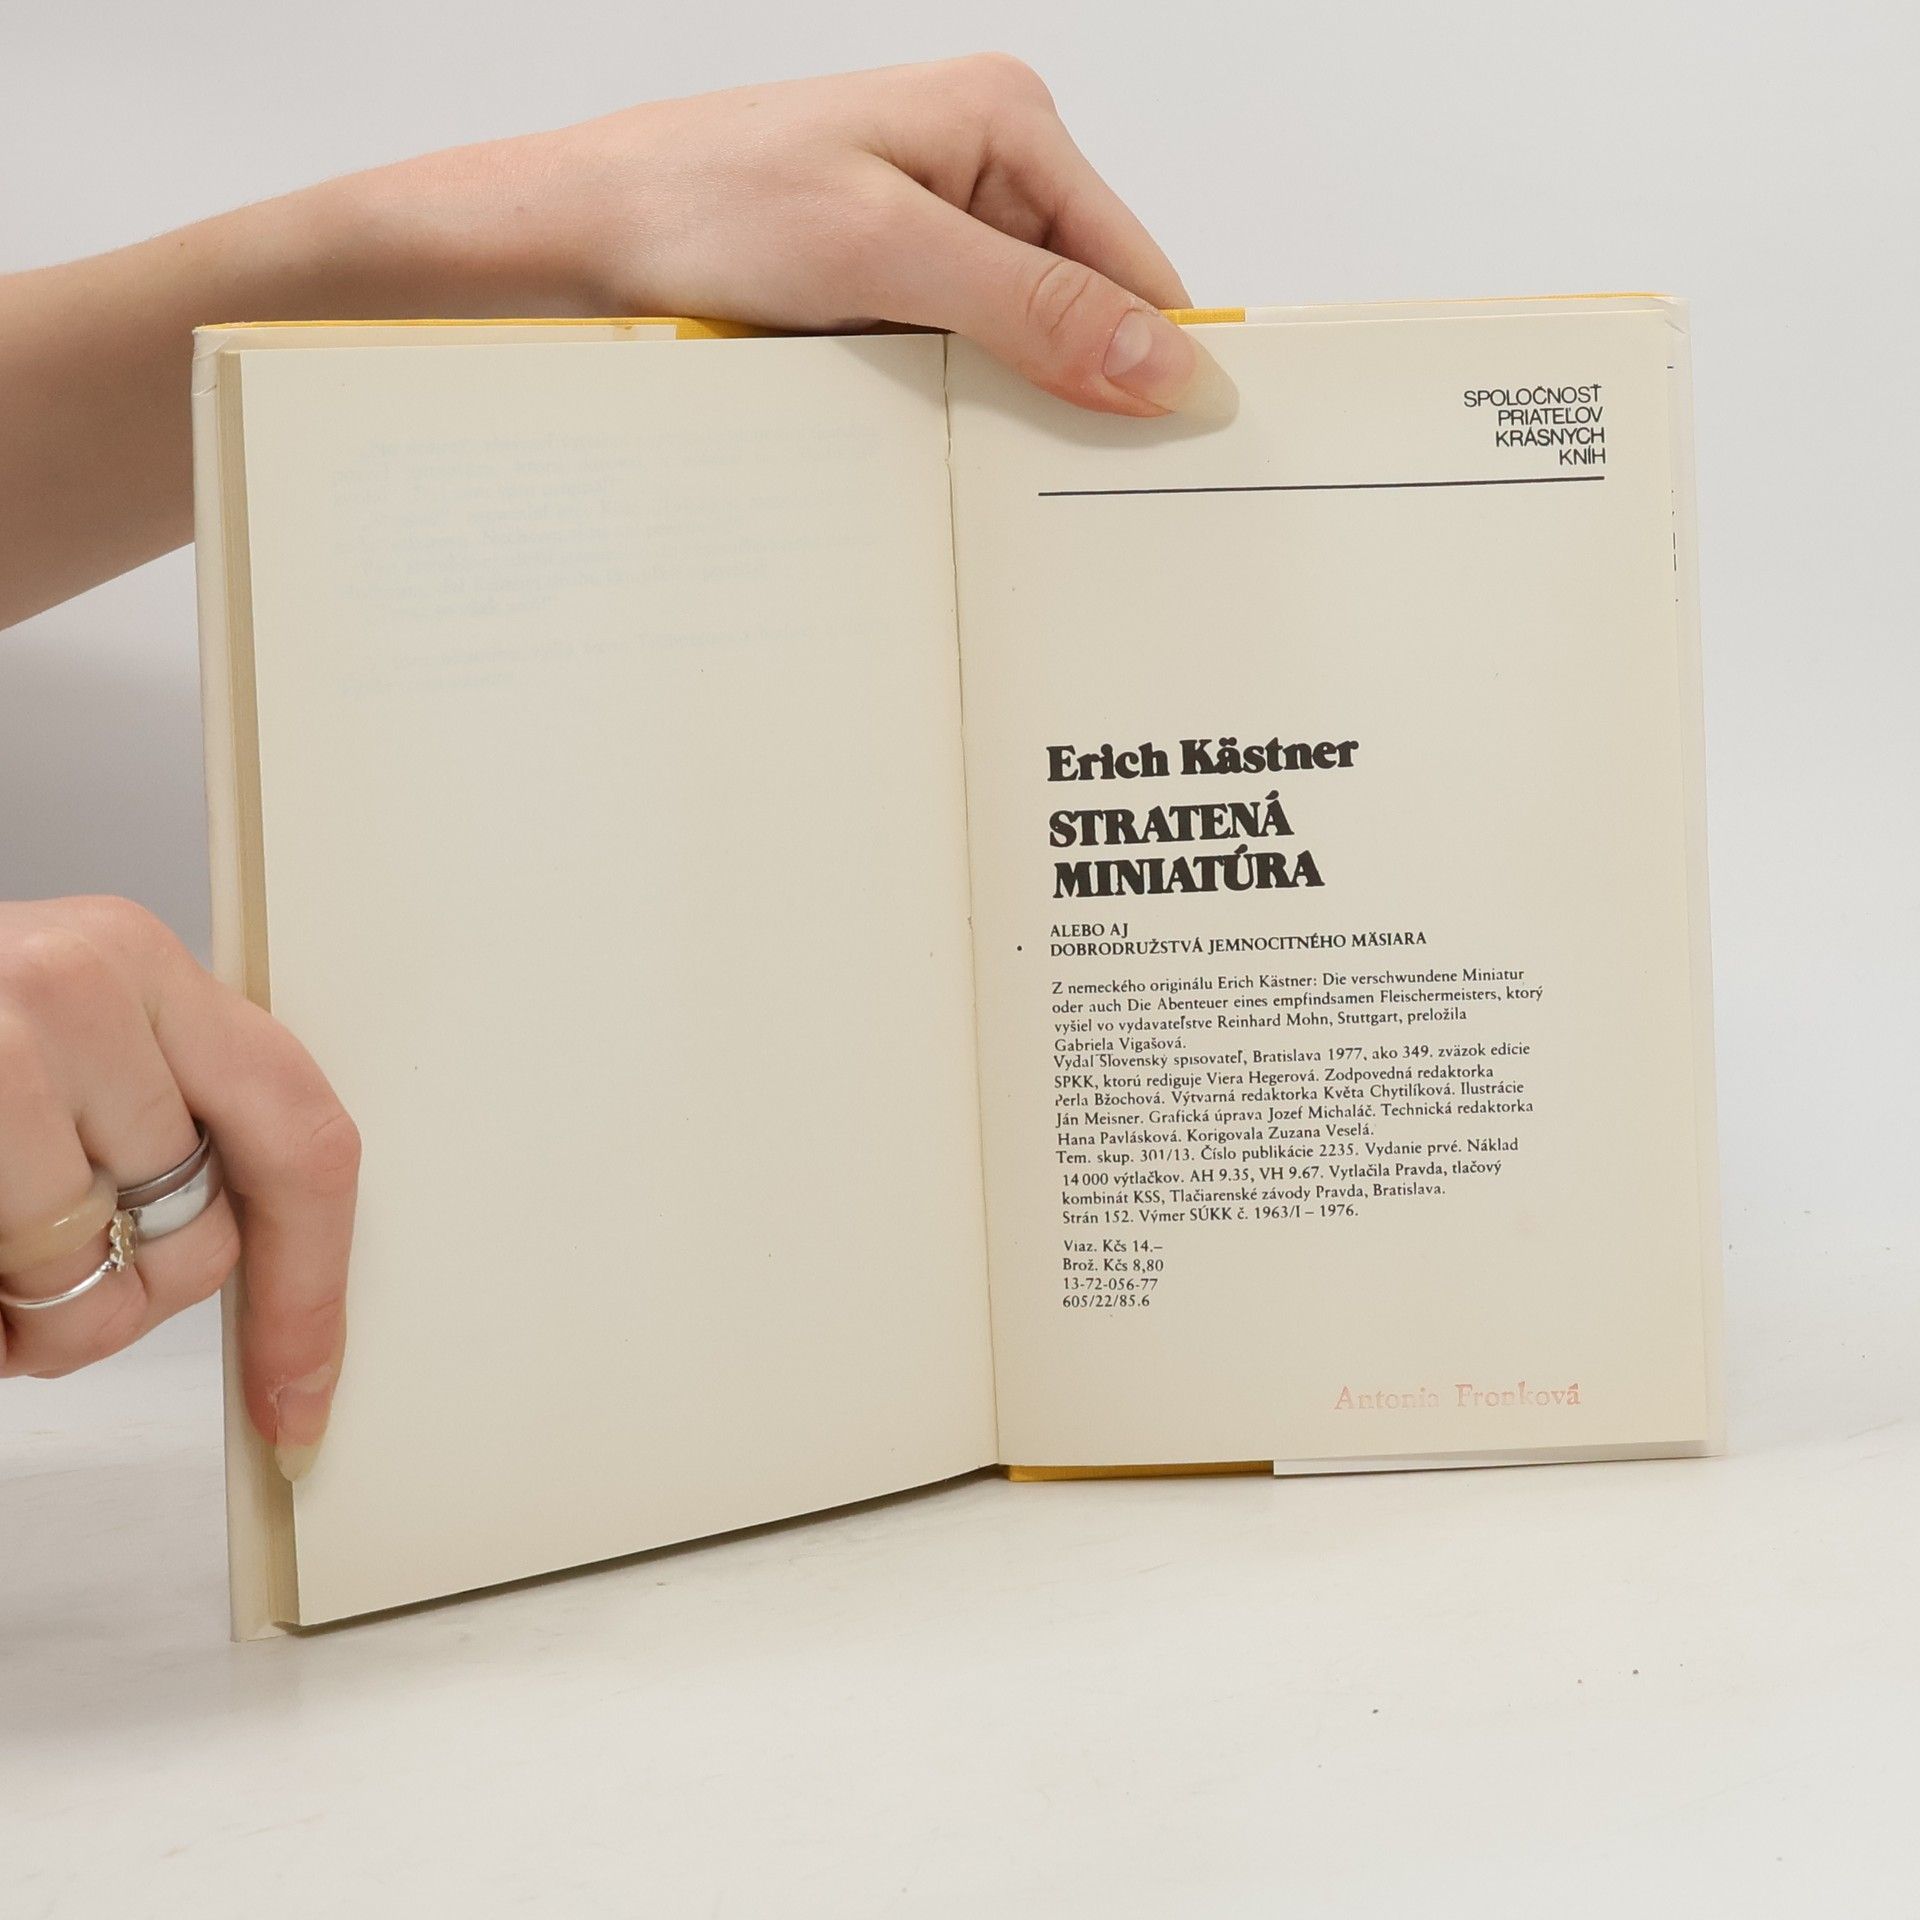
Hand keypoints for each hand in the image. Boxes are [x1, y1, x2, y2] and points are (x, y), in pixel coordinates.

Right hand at [0, 898, 356, 1473]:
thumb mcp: (64, 1029)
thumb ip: (162, 1104)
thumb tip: (267, 1256)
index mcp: (135, 958)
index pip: (300, 1134)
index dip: (310, 1286)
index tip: (302, 1391)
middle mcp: (72, 989)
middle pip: (199, 1236)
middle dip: (136, 1299)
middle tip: (52, 1283)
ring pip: (84, 1282)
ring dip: (29, 1315)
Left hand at [365, 55, 1217, 417]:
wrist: (577, 238)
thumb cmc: (703, 208)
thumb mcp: (885, 255)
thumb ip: (1033, 307)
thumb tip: (1162, 364)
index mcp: (1006, 124)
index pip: (1135, 267)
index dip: (1155, 368)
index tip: (1166, 469)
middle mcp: (982, 168)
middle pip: (1085, 310)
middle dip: (1078, 396)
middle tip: (1066, 492)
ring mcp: (933, 228)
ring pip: (1022, 345)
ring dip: (1009, 409)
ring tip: (986, 467)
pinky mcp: (888, 280)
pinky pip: (962, 357)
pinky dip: (956, 405)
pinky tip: (933, 443)